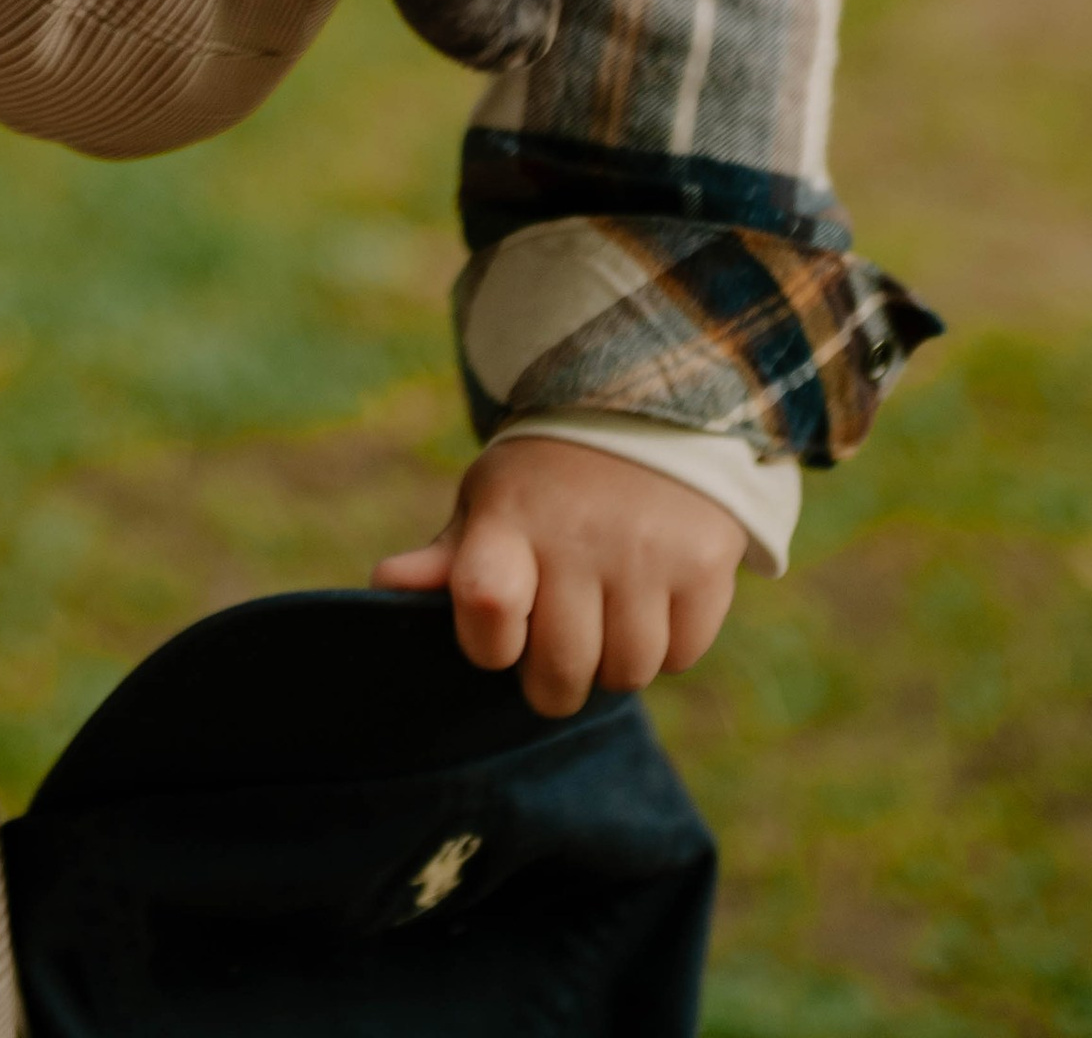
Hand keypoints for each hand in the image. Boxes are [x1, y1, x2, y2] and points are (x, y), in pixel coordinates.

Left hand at [372, 435, 744, 715]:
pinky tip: (652, 597)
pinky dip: (668, 645)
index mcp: (510, 516)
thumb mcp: (489, 504)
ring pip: (627, 675)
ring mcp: (648, 551)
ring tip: (605, 616)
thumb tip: (385, 587)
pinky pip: (682, 655)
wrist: (646, 411)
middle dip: (552, 681)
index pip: (486, 605)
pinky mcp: (705, 563)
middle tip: (555, 646)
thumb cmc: (545, 483)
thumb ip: (446, 559)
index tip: (499, 635)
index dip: (489, 644)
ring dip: (613, 664)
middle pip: (561, 671)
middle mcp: (580, 533)